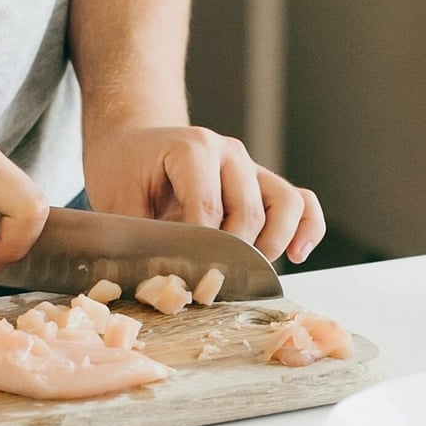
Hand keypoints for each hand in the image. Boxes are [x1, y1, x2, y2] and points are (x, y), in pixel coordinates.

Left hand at [82, 124, 324, 263]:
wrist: (133, 144)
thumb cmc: (123, 171)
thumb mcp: (118, 202)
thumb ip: (141, 236)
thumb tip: (165, 279)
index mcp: (192, 149)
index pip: (209, 208)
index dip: (202, 249)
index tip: (191, 276)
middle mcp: (229, 153)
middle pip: (250, 211)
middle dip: (235, 253)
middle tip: (214, 281)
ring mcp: (250, 166)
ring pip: (287, 203)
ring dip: (274, 243)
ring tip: (254, 269)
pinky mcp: (263, 182)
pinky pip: (302, 201)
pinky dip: (308, 228)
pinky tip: (296, 254)